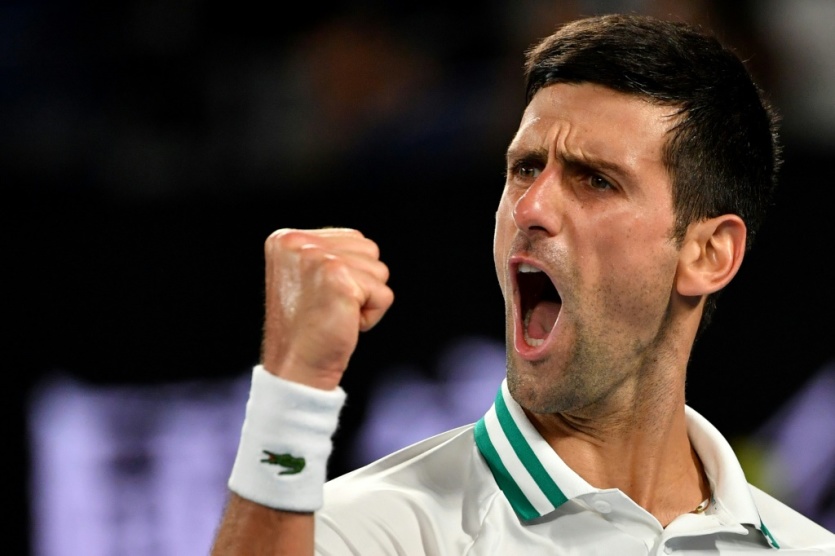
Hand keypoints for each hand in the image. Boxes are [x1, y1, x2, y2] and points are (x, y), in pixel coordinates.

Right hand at [259, 228, 393, 389]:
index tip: (321, 296)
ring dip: (366, 299)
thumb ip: (328, 253)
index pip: (352, 238)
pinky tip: (344, 324)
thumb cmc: (307, 328)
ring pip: (379, 270)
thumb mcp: (307, 277)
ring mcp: (317, 258)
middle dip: (361, 283)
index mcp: (287, 238)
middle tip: (330, 307)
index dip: (350, 273)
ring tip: (335, 314)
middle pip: (369, 250)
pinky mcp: (338, 279)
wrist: (295, 367)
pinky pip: (383, 294)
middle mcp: (298, 242)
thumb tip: (363, 246)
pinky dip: (371, 316)